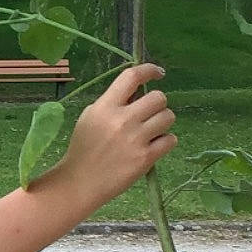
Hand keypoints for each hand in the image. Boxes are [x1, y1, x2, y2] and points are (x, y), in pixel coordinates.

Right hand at [56, 63, 176, 208]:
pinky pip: (170, 139)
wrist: (80, 182)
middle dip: (157, 103)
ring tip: (151, 131)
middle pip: (158, 97)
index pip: (131, 77)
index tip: (158, 73)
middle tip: (149, 113)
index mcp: (105, 106)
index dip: (149, 70)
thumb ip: (112, 103)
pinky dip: (165, 141)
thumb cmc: (84, 148)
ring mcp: (136, 139)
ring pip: (168, 117)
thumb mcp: (90, 117)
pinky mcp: (146, 158)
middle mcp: (122, 120)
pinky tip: (154, 146)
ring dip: (163, 121)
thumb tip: (138, 92)